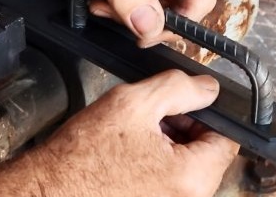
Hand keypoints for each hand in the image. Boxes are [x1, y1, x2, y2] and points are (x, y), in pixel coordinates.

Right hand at [0, 70, 237, 196]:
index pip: (228, 136)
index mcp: (192, 177)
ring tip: (134, 136)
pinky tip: (129, 153)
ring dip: (169, 143)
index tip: (185, 102)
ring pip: (187, 165)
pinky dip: (157, 162)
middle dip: (185, 126)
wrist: (47, 191)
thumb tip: (207, 88)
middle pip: (208, 152)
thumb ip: (179, 88)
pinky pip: (169, 180)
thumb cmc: (80, 157)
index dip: (206, 111)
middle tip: (153, 115)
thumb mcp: (132, 103)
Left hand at [8, 0, 216, 46]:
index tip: (148, 33)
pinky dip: (130, 10)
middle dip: (148, 18)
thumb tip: (150, 25)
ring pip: (166, 8)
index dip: (179, 22)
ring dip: (135, 16)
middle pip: (184, 5)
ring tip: (105, 4)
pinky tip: (108, 0)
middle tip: (116, 14)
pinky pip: (153, 3)